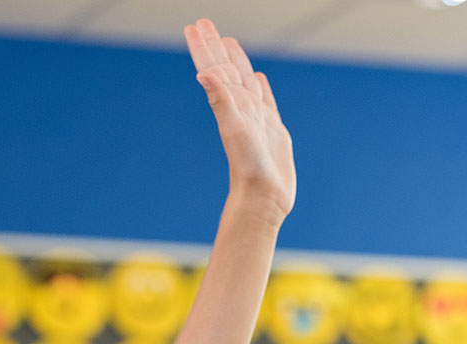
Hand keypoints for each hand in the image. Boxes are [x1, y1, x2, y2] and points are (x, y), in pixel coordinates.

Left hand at [184, 19, 294, 222]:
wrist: (264, 198)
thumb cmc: (248, 167)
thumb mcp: (234, 129)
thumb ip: (221, 100)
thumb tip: (203, 73)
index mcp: (230, 104)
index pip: (214, 68)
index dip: (204, 47)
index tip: (194, 26)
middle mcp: (241, 108)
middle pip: (226, 69)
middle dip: (215, 46)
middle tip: (205, 23)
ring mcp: (256, 119)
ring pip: (244, 82)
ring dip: (235, 62)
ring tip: (228, 43)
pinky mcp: (272, 131)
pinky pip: (265, 101)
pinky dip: (260, 88)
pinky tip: (257, 79)